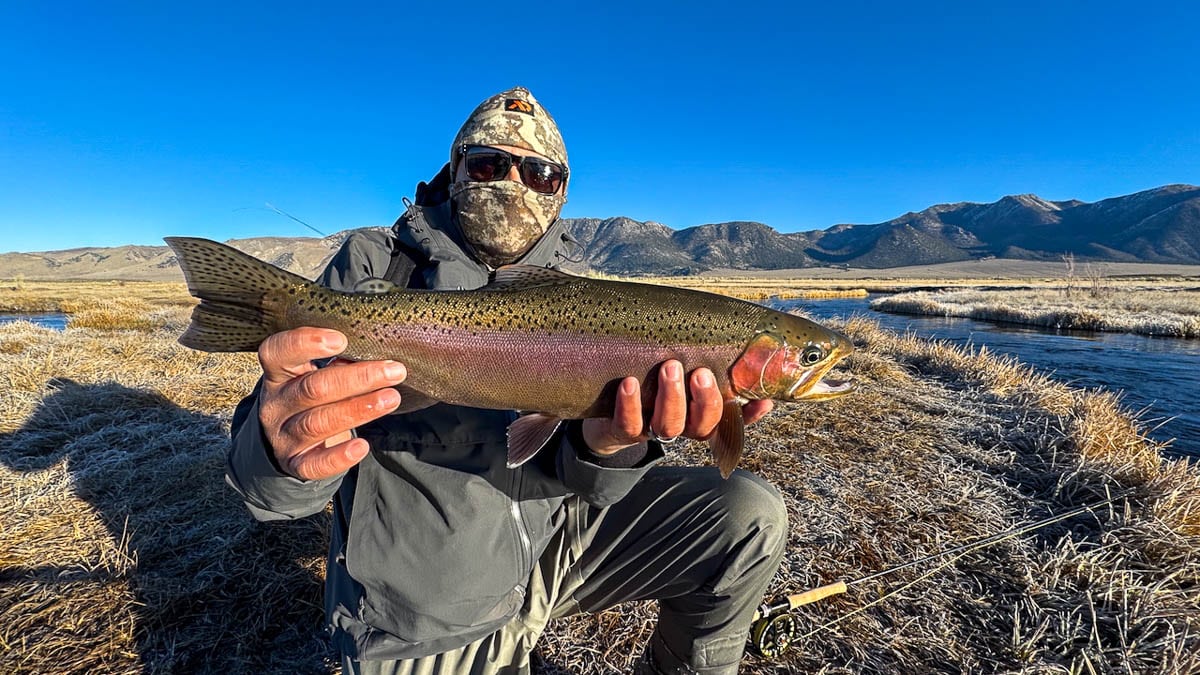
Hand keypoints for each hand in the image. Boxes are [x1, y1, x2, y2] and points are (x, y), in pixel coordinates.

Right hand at [257, 327, 406, 480]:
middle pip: (312, 389)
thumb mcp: (314, 375)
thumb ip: (337, 365)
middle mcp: (276, 405)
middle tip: (394, 371)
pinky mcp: (296, 463)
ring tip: (391, 398)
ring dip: (358, 409)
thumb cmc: (311, 398)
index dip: (304, 343)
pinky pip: (316, 464)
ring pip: (319, 423)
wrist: (289, 442)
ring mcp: (283, 437)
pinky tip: (362, 446)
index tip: (341, 340)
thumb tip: (374, 358)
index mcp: (278, 374)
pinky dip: (339, 457)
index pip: (277, 352)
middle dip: (357, 378)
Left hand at [580, 360, 773, 454]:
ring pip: (669, 425)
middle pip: (702, 425)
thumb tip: (737, 342)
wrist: (604, 415)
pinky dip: (630, 405)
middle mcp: (680, 426)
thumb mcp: (675, 374)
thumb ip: (702, 361)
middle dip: (704, 400)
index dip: (749, 415)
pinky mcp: (623, 431)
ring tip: (669, 366)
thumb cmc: (649, 384)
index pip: (730, 419)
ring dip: (672, 397)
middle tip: (700, 373)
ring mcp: (652, 429)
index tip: (763, 399)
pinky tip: (629, 383)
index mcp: (697, 415)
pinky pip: (629, 424)